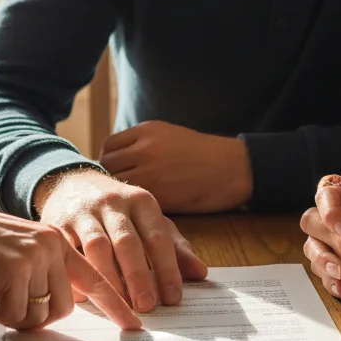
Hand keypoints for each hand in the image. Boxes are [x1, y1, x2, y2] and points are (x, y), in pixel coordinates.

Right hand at [0, 202, 141, 329]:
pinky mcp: (15, 269)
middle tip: (10, 305)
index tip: (133, 322)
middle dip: (37, 316)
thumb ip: (44, 269)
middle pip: (64, 306)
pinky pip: (16, 314)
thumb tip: (59, 305)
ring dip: (14, 314)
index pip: (94, 277)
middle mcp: (51, 245)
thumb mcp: (20, 249)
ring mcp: (35, 255)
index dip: (115, 303)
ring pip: (40, 313)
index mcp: (56, 240)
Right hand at [34, 169, 207, 312]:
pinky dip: (75, 275)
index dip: (166, 268)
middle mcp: (113, 204)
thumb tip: (200, 273)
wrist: (72, 183)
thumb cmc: (119, 210)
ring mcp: (84, 213)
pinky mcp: (58, 225)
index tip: (172, 297)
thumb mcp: (149, 219)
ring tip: (119, 307)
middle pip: (127, 242)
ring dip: (108, 280)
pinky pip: (67, 252)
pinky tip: (84, 297)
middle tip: (146, 305)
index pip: (157, 237)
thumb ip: (174, 246)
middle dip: (137, 276)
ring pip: (96, 247)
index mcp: (141, 202)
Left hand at [99, 121, 251, 212]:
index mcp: (146, 130)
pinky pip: (134, 202)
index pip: (109, 146)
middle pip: (108, 165)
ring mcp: (150, 172)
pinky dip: (135, 207)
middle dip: (111, 178)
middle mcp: (144, 148)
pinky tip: (144, 209)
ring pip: (117, 186)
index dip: (111, 160)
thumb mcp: (169, 135)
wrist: (232, 168)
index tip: (118, 171)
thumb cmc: (204, 154)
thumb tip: (117, 160)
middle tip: (121, 190)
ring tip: (131, 201)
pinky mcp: (159, 195)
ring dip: (121, 195)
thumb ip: (142, 144)